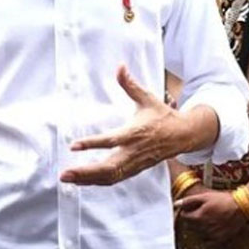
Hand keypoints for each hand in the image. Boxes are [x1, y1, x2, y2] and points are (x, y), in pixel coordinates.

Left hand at [61, 66, 184, 184]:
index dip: (92, 144)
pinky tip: (82, 181)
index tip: (73, 146)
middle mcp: (133, 151)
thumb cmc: (162, 115)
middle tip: (64, 174)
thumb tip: (120, 67)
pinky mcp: (135, 170)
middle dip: (85, 172)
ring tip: (67, 179)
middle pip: (107, 167)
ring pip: (109, 177)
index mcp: (134, 133)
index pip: (110, 141)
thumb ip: (130, 85)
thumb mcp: (147, 98)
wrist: (183, 135)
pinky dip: (97, 182)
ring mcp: (134, 164)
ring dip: (87, 179)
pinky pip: (114, 179)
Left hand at [176, 188, 248, 246]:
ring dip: (199, 228)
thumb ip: (189, 201)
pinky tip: (210, 230)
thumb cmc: (223, 200)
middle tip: (200, 213)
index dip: (186, 212)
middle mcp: (203, 228)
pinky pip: (208, 242)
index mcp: (198, 217)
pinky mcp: (220, 239)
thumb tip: (176, 204)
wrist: (241, 207)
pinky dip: (206, 238)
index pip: (184, 217)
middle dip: (192, 220)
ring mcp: (211, 235)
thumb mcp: (205, 196)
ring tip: (207, 219)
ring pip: (198, 233)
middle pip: (191, 226)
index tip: (190, 209)